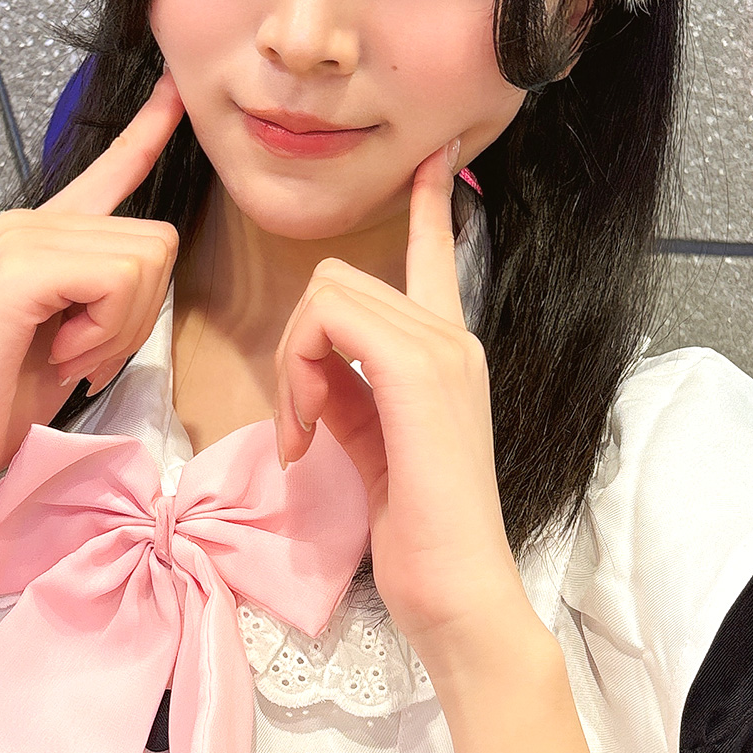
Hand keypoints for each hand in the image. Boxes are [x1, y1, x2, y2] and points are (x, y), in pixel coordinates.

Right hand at [0, 72, 184, 531]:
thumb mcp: (75, 334)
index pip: (109, 170)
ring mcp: (22, 239)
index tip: (174, 88)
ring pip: (144, 261)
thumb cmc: (3, 400)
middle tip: (82, 352)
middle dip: (138, 314)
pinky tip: (61, 355)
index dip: (148, 129)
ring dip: (120, 328)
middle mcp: (31, 221)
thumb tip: (151, 259)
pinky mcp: (21, 269)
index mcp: (45, 235)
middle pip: (156, 241)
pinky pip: (118, 281)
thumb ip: (106, 288)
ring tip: (65, 354)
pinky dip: (105, 331)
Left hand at [273, 141, 532, 660]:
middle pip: (336, 278)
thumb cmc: (419, 534)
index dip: (429, 204)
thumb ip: (349, 393)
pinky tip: (306, 433)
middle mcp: (451, 337)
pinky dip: (299, 374)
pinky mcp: (419, 370)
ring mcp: (442, 349)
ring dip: (293, 365)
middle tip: (297, 424)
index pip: (436, 256)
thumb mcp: (372, 447)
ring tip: (302, 435)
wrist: (459, 595)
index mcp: (448, 351)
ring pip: (327, 294)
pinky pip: (330, 321)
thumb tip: (315, 369)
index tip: (435, 158)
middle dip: (295, 348)